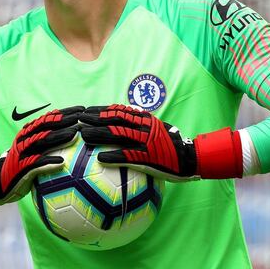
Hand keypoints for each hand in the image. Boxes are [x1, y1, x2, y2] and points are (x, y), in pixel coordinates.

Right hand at [0, 106, 82, 214]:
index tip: (82, 109)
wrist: (0, 183)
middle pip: (46, 126)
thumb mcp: (33, 149)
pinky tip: (61, 162)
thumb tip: (72, 134)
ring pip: (42, 141)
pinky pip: (35, 164)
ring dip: (59, 137)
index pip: (48, 118)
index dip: (65, 112)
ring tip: (75, 134)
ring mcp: (22, 153)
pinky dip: (48, 162)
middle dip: (65, 120)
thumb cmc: (22, 165)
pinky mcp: (20, 169)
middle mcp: (24, 139)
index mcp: (28, 132)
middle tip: (82, 117)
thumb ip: (47, 141)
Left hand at [79, 104, 197, 181]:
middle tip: (79, 119)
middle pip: (115, 120)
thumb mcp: (155, 129)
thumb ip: (139, 126)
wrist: (191, 158)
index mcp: (144, 119)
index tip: (86, 110)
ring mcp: (147, 141)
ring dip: (99, 134)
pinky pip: (129, 156)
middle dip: (95, 118)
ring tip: (83, 136)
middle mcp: (144, 127)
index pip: (119, 111)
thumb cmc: (170, 145)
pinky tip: (100, 158)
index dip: (101, 110)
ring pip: (119, 135)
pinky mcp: (150, 157)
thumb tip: (120, 124)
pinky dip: (114, 156)